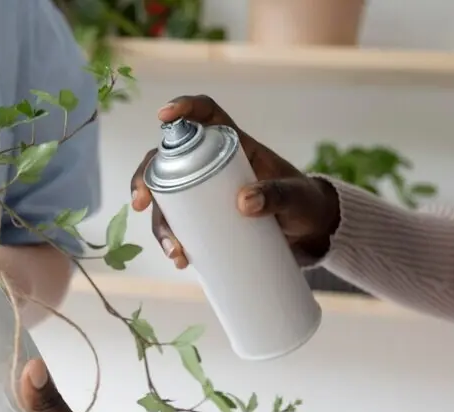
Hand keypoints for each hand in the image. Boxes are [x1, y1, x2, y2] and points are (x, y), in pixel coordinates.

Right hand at [132, 95, 341, 269]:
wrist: (311, 233)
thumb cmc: (305, 204)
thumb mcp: (295, 197)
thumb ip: (276, 196)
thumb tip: (243, 202)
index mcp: (235, 145)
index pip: (206, 115)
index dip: (183, 109)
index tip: (163, 116)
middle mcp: (214, 167)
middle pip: (168, 162)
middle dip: (146, 180)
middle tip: (141, 203)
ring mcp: (208, 196)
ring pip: (169, 202)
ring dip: (161, 225)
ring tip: (176, 252)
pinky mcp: (209, 222)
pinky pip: (182, 228)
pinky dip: (175, 243)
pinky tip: (181, 260)